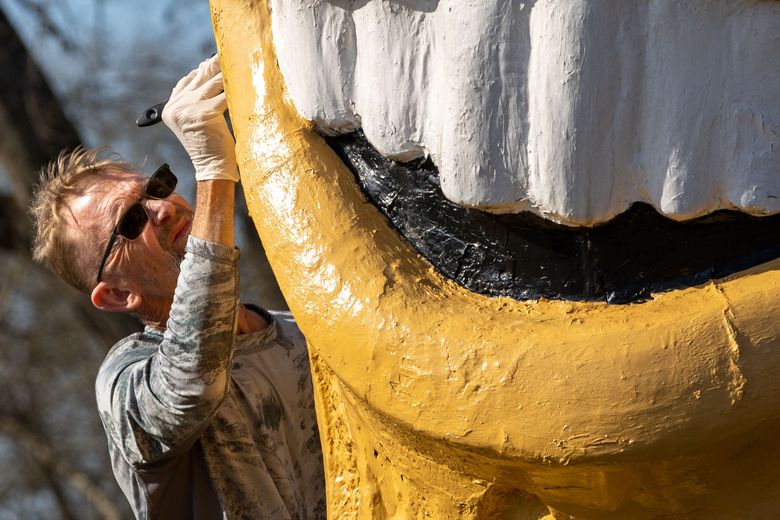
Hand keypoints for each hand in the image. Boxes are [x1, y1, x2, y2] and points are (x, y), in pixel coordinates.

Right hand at [162, 55, 238, 181]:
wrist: (213, 168)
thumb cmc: (211, 146)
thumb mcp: (198, 119)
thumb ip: (198, 98)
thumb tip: (207, 69)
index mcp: (170, 108)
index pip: (187, 80)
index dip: (203, 69)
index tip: (217, 59)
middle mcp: (176, 107)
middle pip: (200, 78)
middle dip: (216, 64)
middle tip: (230, 52)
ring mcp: (187, 109)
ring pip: (212, 84)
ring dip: (227, 72)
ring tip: (240, 62)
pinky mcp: (202, 113)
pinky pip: (223, 96)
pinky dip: (234, 89)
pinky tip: (244, 81)